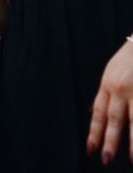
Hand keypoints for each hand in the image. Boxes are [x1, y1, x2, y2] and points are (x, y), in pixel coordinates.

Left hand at [87, 40, 132, 164]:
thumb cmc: (129, 59)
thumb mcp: (112, 73)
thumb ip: (108, 94)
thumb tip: (98, 115)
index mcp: (108, 85)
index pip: (98, 113)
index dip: (94, 132)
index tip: (90, 148)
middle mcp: (121, 89)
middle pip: (114, 119)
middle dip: (110, 141)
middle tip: (105, 159)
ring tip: (132, 160)